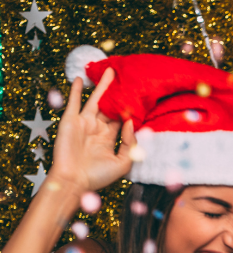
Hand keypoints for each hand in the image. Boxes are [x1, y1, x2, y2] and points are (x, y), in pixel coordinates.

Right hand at [46, 70, 136, 195]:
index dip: (130, 110)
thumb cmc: (98, 176)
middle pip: (110, 107)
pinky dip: (77, 90)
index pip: (122, 120)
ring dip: (102, 86)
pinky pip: (74, 101)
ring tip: (109, 71)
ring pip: (95, 100)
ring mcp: (84, 123)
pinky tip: (81, 78)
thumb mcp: (124, 162)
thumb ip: (130, 143)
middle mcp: (97, 129)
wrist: (73, 180)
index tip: (141, 98)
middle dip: (117, 94)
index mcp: (109, 139)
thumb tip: (131, 122)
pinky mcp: (70, 120)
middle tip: (126, 78)